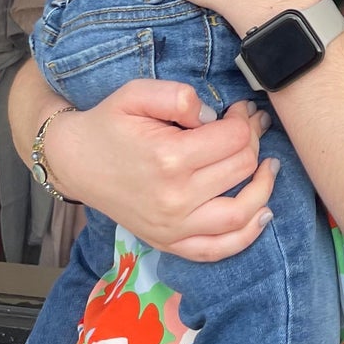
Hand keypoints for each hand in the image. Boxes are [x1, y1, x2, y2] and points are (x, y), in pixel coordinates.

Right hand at [45, 78, 277, 261]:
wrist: (73, 161)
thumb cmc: (108, 123)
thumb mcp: (137, 93)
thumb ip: (179, 96)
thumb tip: (214, 116)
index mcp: (169, 157)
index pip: (233, 138)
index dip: (244, 118)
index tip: (239, 108)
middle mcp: (175, 198)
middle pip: (241, 168)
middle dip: (253, 141)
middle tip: (250, 126)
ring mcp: (173, 226)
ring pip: (241, 213)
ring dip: (263, 188)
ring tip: (269, 166)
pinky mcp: (168, 242)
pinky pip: (218, 249)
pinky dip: (247, 235)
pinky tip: (263, 212)